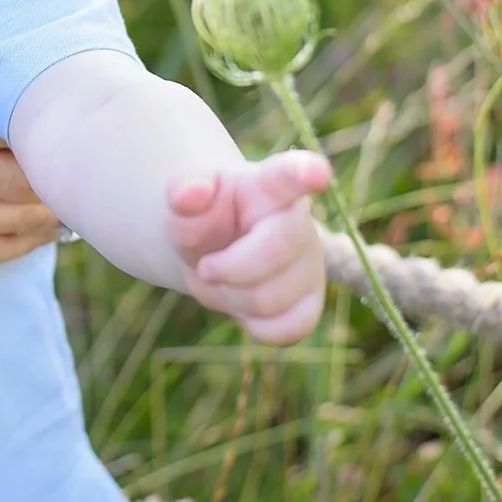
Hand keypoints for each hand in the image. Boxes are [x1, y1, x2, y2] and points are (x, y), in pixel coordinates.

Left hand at [0, 0, 80, 265]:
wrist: (90, 90)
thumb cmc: (42, 36)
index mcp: (60, 89)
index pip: (17, 113)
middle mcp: (66, 141)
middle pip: (16, 166)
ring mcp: (63, 184)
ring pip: (20, 209)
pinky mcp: (55, 216)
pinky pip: (33, 243)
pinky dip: (0, 247)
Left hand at [169, 150, 330, 345]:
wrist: (212, 250)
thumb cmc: (203, 218)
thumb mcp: (185, 202)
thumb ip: (184, 194)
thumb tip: (190, 194)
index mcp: (269, 184)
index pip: (289, 175)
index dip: (305, 172)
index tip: (317, 172)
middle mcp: (300, 221)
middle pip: (274, 252)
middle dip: (228, 267)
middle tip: (205, 265)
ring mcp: (310, 262)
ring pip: (271, 299)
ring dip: (232, 297)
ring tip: (224, 278)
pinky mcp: (311, 301)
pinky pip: (287, 329)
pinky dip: (255, 325)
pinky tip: (244, 301)